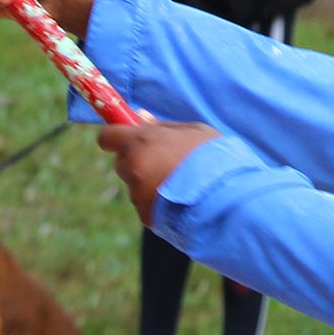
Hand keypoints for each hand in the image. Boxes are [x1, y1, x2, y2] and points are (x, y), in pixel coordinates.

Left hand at [97, 121, 220, 225]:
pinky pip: (147, 204)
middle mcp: (133, 169)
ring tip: (181, 183)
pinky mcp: (146, 217)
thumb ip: (162, 126)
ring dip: (150, 182)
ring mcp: (138, 195)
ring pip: (136, 184)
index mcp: (141, 142)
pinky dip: (158, 201)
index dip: (116, 135)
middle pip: (122, 162)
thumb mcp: (192, 131)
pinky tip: (182, 199)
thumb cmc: (212, 157)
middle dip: (137, 159)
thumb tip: (141, 117)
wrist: (225, 197)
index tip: (126, 136)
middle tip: (165, 160)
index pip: (108, 136)